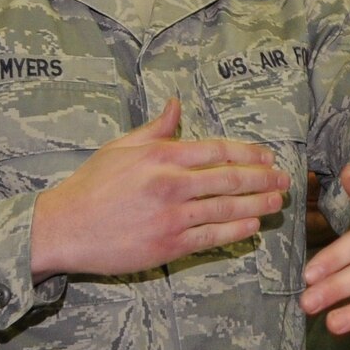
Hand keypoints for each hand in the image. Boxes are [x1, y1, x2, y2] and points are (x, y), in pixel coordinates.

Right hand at [32, 98, 290, 278]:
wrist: (64, 228)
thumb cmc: (90, 186)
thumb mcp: (120, 148)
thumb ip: (155, 129)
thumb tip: (176, 104)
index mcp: (161, 156)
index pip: (217, 150)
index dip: (248, 153)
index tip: (268, 156)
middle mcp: (171, 184)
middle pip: (230, 179)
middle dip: (263, 179)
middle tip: (285, 180)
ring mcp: (172, 217)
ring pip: (226, 209)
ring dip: (257, 205)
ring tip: (277, 203)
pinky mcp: (169, 245)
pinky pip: (212, 237)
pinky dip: (236, 231)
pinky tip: (252, 227)